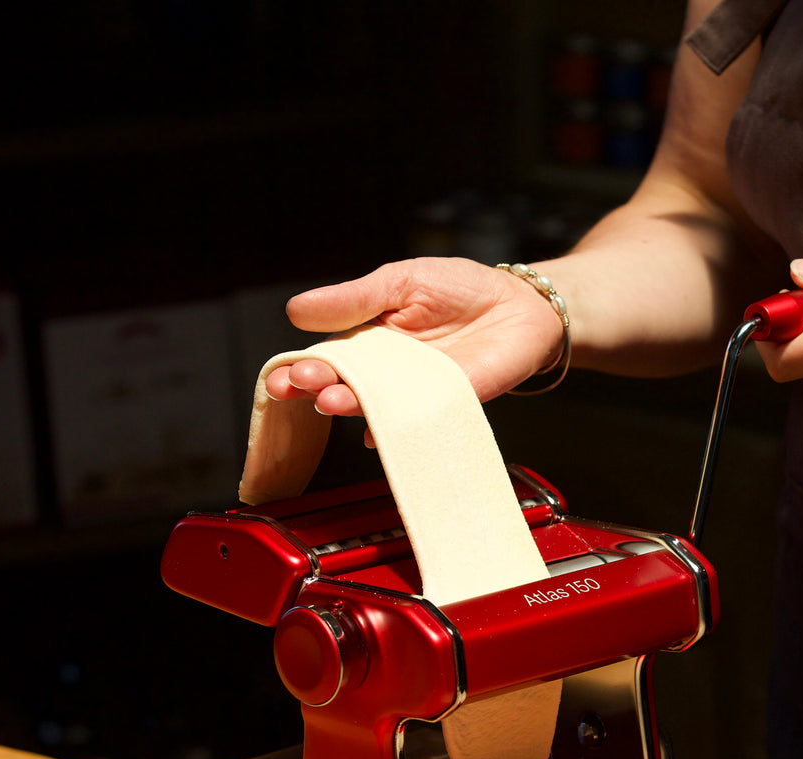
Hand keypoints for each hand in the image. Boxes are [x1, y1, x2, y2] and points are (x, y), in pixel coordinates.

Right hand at [264, 257, 565, 419]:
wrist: (522, 304)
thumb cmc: (462, 289)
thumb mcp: (401, 281)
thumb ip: (355, 299)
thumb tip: (296, 309)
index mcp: (368, 338)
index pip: (326, 356)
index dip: (299, 367)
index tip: (281, 374)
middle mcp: (387, 372)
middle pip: (345, 384)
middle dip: (317, 386)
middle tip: (301, 383)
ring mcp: (416, 391)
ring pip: (377, 406)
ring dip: (351, 406)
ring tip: (332, 399)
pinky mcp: (451, 403)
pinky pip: (419, 421)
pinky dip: (397, 429)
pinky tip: (376, 432)